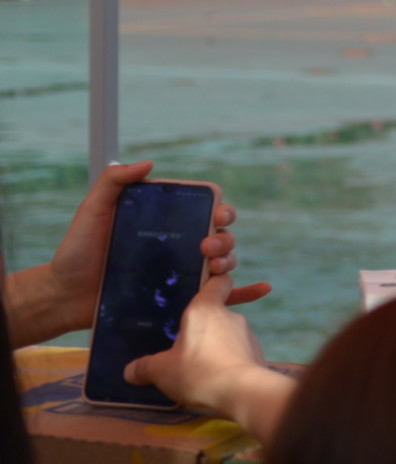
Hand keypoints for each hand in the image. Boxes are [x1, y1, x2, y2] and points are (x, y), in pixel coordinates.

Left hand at [4, 161, 265, 346]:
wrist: (64, 294)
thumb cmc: (77, 250)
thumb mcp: (93, 210)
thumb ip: (114, 183)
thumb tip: (149, 163)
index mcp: (166, 223)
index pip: (207, 210)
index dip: (222, 209)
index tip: (218, 214)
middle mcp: (180, 246)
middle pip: (222, 236)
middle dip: (226, 237)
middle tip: (207, 244)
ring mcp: (182, 273)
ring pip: (225, 263)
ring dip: (232, 260)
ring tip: (215, 266)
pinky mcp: (181, 300)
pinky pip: (221, 298)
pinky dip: (247, 294)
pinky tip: (263, 289)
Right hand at [123, 271, 292, 444]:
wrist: (243, 392)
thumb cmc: (198, 371)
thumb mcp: (161, 371)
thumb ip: (144, 368)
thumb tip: (130, 371)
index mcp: (206, 309)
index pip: (217, 283)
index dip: (213, 281)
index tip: (205, 288)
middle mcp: (231, 316)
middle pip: (216, 313)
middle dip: (202, 328)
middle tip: (184, 346)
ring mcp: (248, 335)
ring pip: (227, 334)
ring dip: (215, 345)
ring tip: (199, 367)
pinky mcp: (258, 354)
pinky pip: (238, 352)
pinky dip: (228, 361)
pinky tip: (216, 378)